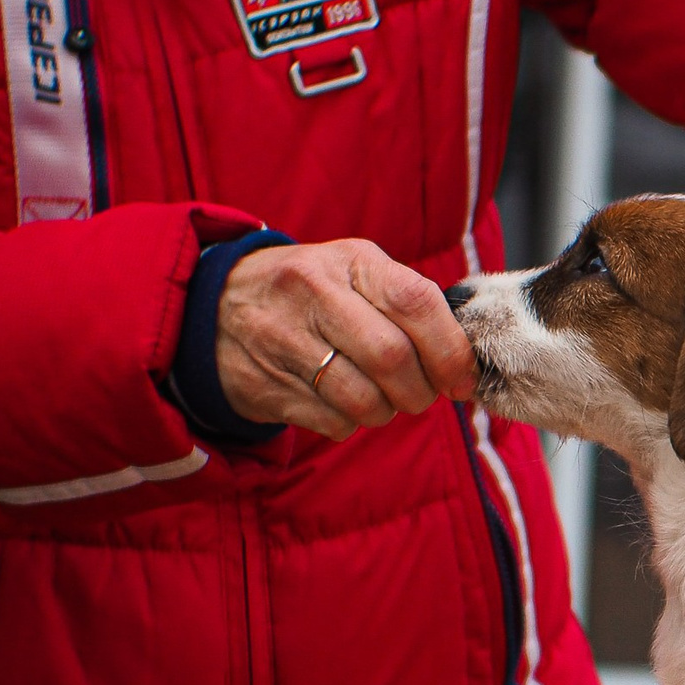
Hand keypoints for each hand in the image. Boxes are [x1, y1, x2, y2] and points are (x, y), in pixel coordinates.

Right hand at [213, 238, 477, 439]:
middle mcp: (314, 292)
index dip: (450, 351)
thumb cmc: (314, 294)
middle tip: (422, 396)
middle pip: (391, 358)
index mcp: (351, 261)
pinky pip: (332, 422)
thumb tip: (468, 359)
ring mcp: (282, 338)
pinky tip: (338, 402)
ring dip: (386, 412)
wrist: (216, 306)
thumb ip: (410, 305)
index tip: (462, 381)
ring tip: (380, 399)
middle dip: (420, 391)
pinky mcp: (264, 384)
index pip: (416, 302)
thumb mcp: (356, 273)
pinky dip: (349, 424)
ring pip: (363, 400)